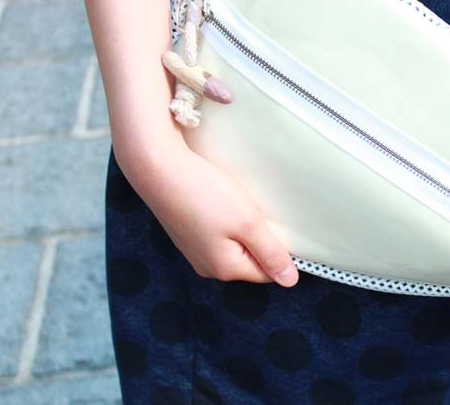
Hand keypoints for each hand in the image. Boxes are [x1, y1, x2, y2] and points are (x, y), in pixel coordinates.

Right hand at [126, 144, 298, 286]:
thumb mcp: (248, 223)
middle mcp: (208, 267)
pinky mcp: (188, 234)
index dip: (278, 248)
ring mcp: (195, 251)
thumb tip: (290, 281)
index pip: (268, 271)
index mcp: (225, 269)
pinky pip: (218, 234)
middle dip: (258, 236)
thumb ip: (271, 253)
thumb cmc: (204, 194)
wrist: (158, 168)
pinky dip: (225, 220)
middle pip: (250, 259)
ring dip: (242, 226)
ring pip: (235, 245)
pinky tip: (220, 201)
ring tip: (235, 203)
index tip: (273, 222)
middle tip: (253, 209)